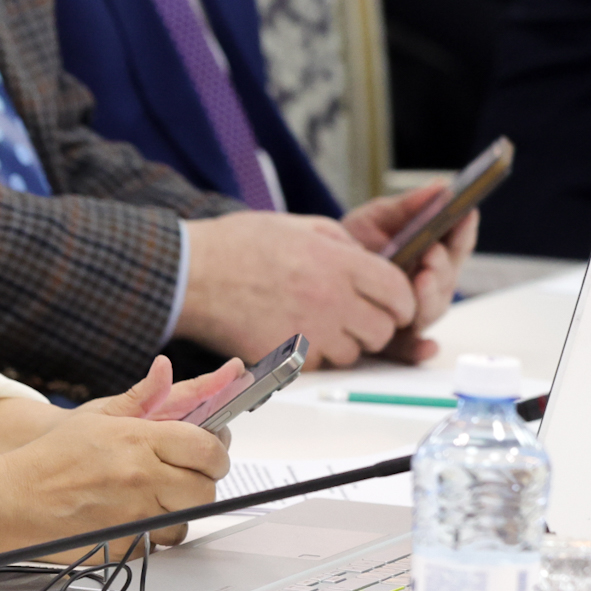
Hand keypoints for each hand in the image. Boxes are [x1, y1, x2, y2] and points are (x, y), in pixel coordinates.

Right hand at [0, 358, 232, 557]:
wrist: (14, 500)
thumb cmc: (50, 459)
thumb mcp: (96, 417)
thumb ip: (141, 396)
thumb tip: (166, 370)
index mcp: (137, 440)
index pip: (206, 447)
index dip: (215, 452)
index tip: (208, 455)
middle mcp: (141, 477)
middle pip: (205, 487)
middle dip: (200, 483)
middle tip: (183, 479)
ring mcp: (135, 515)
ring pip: (188, 521)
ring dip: (177, 513)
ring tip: (153, 501)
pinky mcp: (127, 545)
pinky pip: (160, 544)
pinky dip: (151, 535)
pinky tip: (130, 521)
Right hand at [178, 210, 417, 367]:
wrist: (188, 274)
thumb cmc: (235, 245)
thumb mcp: (295, 225)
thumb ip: (339, 241)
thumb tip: (365, 258)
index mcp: (337, 263)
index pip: (399, 293)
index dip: (402, 301)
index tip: (394, 303)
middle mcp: (330, 300)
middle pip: (383, 329)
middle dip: (375, 324)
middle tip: (355, 315)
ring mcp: (308, 332)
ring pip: (353, 353)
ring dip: (344, 342)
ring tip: (318, 322)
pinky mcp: (285, 356)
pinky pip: (319, 364)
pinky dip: (314, 355)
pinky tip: (294, 333)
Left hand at [342, 184, 477, 361]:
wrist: (313, 268)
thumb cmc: (352, 243)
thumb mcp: (377, 219)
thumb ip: (408, 206)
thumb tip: (443, 186)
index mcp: (429, 256)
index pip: (455, 244)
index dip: (463, 231)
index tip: (465, 214)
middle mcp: (426, 286)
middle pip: (447, 280)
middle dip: (442, 266)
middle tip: (431, 253)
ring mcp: (411, 312)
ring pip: (431, 310)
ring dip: (430, 296)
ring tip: (421, 278)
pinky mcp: (392, 338)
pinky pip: (409, 347)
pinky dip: (419, 349)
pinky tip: (426, 346)